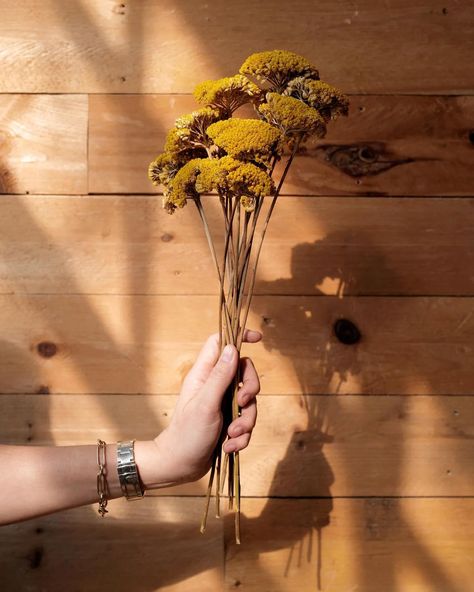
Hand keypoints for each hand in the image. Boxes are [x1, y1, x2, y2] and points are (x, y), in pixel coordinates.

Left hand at [151, 330, 261, 486]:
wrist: (180, 466)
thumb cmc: (187, 434)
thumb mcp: (206, 403)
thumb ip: (220, 376)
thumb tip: (232, 347)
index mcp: (204, 374)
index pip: (221, 343)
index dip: (239, 336)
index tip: (259, 339)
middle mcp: (214, 386)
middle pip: (244, 373)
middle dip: (250, 390)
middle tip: (242, 404)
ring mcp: (222, 404)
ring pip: (249, 402)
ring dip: (246, 422)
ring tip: (232, 436)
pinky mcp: (229, 421)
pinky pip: (246, 422)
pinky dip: (242, 436)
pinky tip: (229, 447)